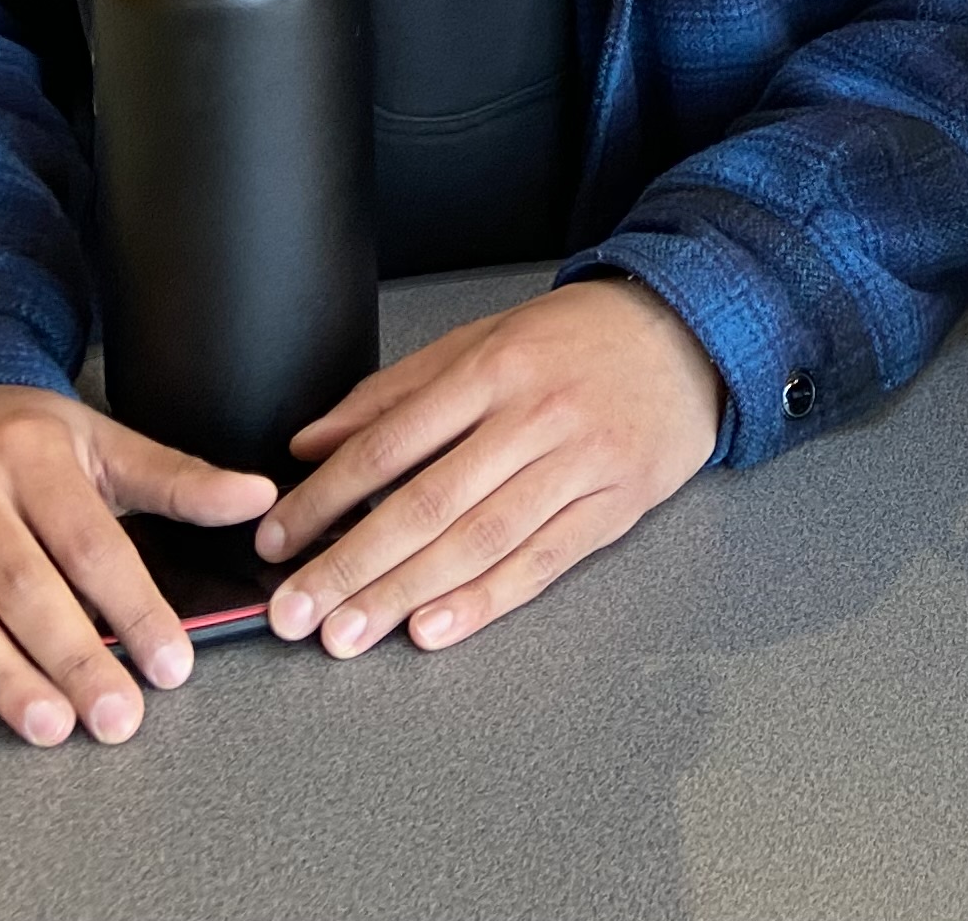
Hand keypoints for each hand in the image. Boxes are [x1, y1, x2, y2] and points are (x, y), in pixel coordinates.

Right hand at [0, 386, 277, 758]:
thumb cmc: (12, 435)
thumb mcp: (97, 440)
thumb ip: (176, 479)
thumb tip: (257, 497)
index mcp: (29, 454)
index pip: (89, 541)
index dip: (133, 606)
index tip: (171, 664)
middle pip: (21, 586)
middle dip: (74, 657)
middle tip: (116, 716)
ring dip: (1, 680)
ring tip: (49, 727)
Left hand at [257, 277, 720, 657]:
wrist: (688, 334)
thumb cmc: (576, 341)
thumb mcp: (481, 340)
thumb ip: (395, 393)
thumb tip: (313, 442)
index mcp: (493, 368)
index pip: (390, 442)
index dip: (327, 496)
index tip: (279, 537)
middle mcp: (534, 416)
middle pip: (427, 503)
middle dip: (351, 564)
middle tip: (295, 610)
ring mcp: (579, 464)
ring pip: (478, 541)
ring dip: (404, 595)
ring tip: (347, 633)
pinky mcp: (614, 506)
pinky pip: (541, 562)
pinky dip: (485, 600)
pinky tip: (434, 627)